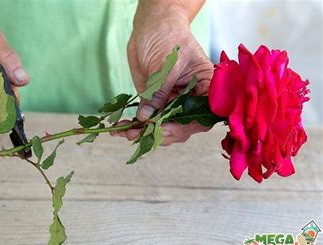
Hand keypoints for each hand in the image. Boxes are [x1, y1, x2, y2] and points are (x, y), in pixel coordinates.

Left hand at [120, 2, 212, 144]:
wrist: (151, 27)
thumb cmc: (168, 37)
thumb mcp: (166, 63)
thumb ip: (159, 91)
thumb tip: (147, 117)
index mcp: (205, 87)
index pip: (203, 115)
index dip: (186, 126)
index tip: (165, 128)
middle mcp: (191, 99)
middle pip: (182, 126)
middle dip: (161, 133)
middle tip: (142, 132)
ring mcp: (173, 102)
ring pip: (164, 127)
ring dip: (145, 133)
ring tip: (128, 132)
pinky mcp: (155, 102)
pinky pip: (148, 120)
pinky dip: (136, 126)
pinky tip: (122, 129)